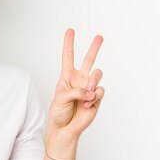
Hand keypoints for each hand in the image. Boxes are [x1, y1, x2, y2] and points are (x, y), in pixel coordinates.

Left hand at [47, 28, 104, 142]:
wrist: (66, 128)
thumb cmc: (59, 112)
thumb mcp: (61, 98)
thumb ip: (76, 91)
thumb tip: (91, 91)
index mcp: (67, 76)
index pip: (68, 56)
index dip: (69, 43)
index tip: (70, 31)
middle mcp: (79, 79)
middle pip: (88, 59)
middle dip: (94, 47)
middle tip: (99, 37)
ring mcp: (89, 88)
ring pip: (97, 74)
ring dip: (93, 81)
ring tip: (87, 92)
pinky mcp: (96, 97)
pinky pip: (100, 90)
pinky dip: (94, 96)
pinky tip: (87, 103)